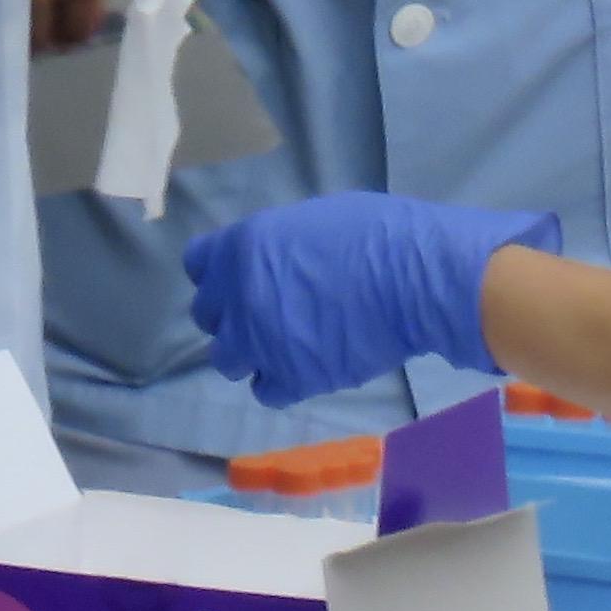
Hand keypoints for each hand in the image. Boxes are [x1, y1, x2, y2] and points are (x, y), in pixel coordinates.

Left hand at [182, 192, 558, 406]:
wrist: (411, 279)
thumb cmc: (373, 234)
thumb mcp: (310, 220)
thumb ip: (274, 245)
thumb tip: (271, 262)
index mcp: (242, 248)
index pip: (198, 264)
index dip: (217, 272)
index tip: (236, 277)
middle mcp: (239, 297)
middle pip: (207, 315)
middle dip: (230, 314)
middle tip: (263, 311)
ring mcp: (260, 342)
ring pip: (226, 359)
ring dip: (249, 351)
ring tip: (282, 344)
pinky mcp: (291, 379)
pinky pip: (264, 390)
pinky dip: (279, 380)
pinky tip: (303, 365)